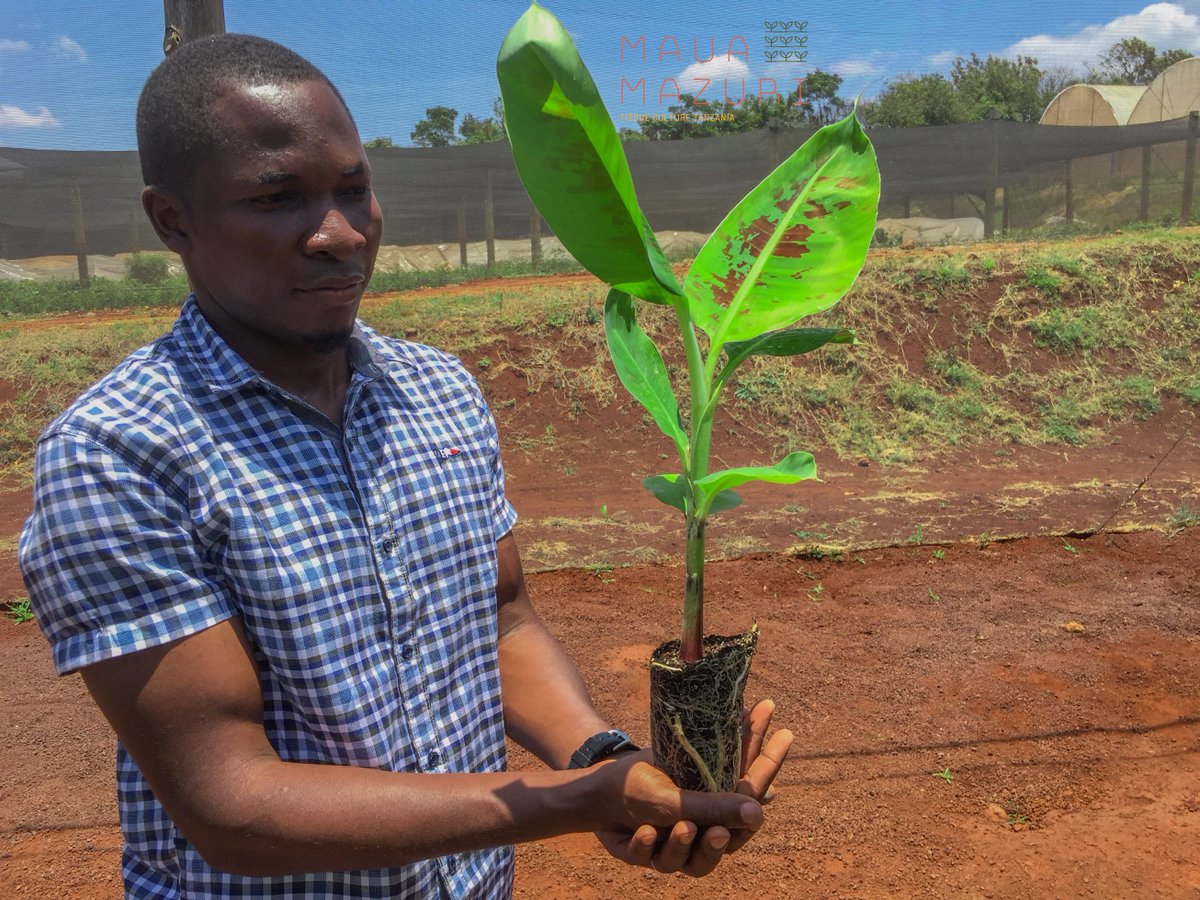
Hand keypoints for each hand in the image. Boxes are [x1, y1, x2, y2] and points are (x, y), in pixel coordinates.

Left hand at [594, 699, 791, 874]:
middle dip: (720, 843)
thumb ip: (725, 768)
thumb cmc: (651, 775)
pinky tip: (645, 831)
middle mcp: (699, 834)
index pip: (749, 797)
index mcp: (717, 808)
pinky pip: (644, 857)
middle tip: (719, 830)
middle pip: (724, 846)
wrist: (601, 787)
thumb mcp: (684, 763)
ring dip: (684, 847)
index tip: (770, 767)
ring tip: (683, 827)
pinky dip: (645, 846)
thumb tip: (771, 761)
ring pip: (688, 863)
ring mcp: (669, 848)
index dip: (765, 772)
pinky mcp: (638, 854)